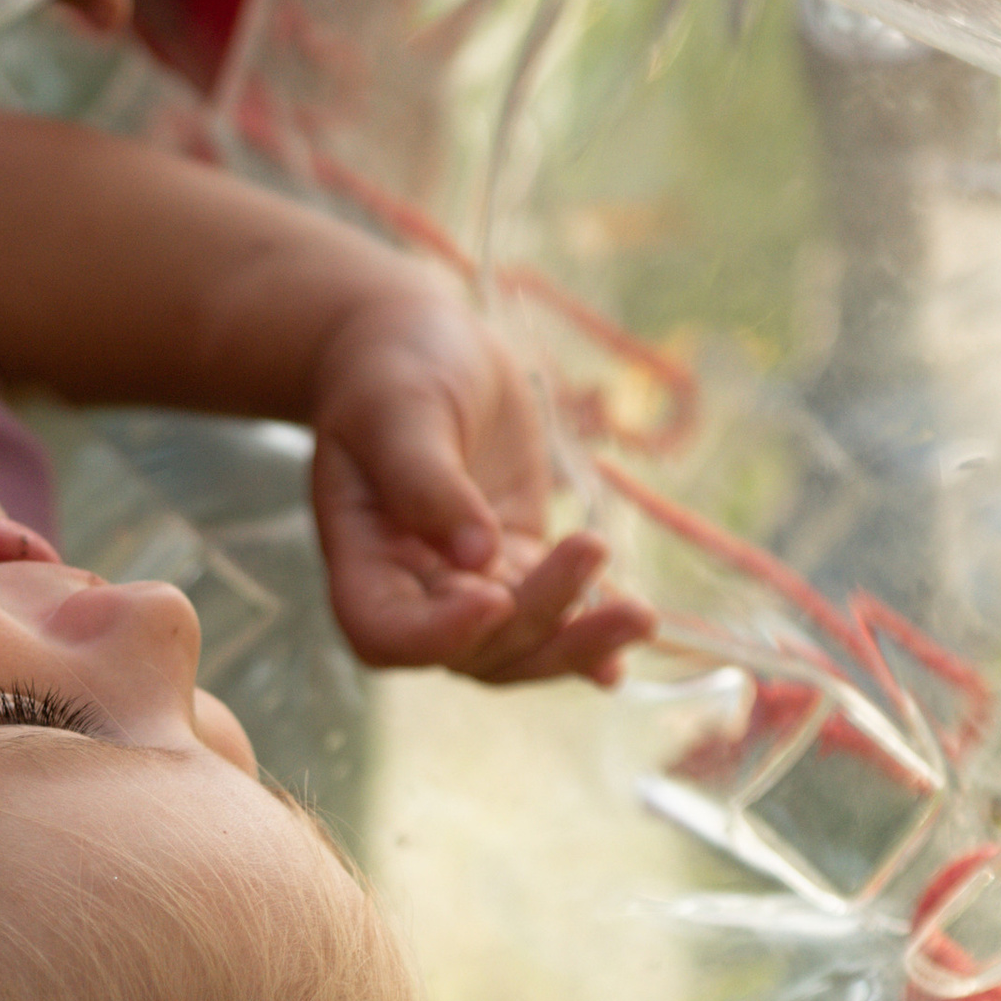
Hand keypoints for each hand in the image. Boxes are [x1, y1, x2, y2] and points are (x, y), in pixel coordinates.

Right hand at [308, 277, 653, 687]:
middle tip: (591, 552)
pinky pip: (554, 614)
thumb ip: (427, 481)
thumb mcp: (398, 411)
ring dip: (578, 638)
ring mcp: (466, 586)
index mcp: (361, 559)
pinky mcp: (517, 564)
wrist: (421, 351)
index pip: (386, 632)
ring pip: (520, 643)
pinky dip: (592, 635)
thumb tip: (478, 555)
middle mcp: (411, 590)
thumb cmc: (390, 373)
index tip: (494, 597)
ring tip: (639, 616)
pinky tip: (631, 640)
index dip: (437, 635)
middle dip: (537, 620)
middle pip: (471, 649)